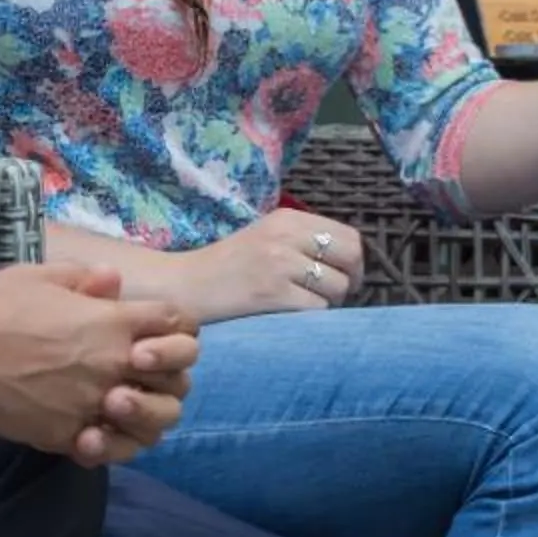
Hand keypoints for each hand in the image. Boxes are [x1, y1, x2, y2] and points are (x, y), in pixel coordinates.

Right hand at [0, 261, 199, 464]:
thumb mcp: (45, 277)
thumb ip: (87, 280)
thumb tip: (113, 281)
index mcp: (114, 321)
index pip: (181, 323)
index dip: (176, 329)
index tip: (156, 334)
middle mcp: (114, 363)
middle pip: (180, 378)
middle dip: (171, 376)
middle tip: (144, 375)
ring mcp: (93, 403)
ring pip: (157, 422)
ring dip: (150, 415)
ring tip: (124, 407)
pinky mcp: (68, 434)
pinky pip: (112, 449)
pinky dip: (113, 445)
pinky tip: (96, 432)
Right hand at [168, 209, 366, 323]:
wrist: (183, 286)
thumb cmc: (227, 268)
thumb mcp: (266, 237)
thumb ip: (302, 241)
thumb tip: (349, 263)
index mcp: (288, 218)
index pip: (348, 236)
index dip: (354, 262)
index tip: (345, 277)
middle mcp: (286, 235)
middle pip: (350, 258)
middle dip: (350, 281)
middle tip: (332, 296)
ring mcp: (279, 263)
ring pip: (337, 287)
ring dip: (329, 304)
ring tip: (303, 307)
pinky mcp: (272, 293)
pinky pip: (317, 309)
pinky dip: (311, 318)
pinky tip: (289, 317)